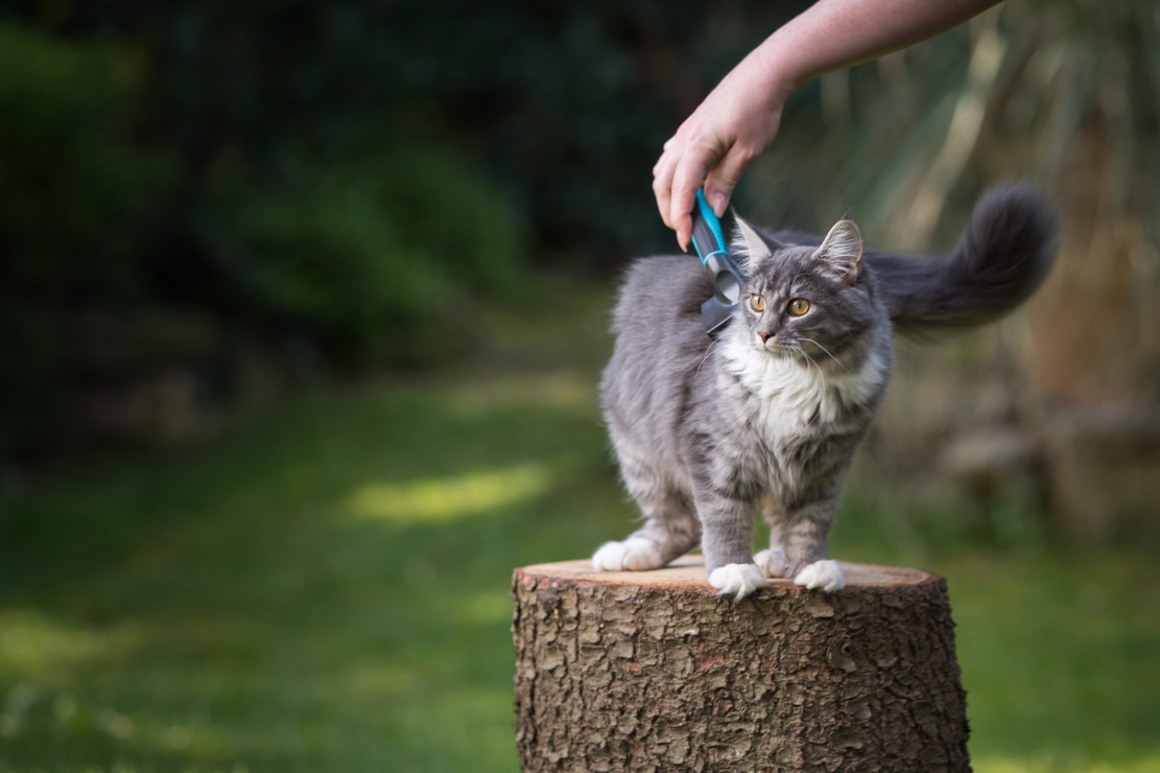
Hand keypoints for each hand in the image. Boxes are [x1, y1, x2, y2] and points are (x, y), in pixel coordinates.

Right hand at [652, 52, 791, 250]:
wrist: (761, 75)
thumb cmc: (758, 110)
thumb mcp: (748, 151)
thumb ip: (726, 180)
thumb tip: (714, 210)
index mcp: (697, 145)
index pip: (681, 190)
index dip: (681, 218)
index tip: (687, 239)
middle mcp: (683, 140)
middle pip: (663, 185)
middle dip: (671, 213)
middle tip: (688, 233)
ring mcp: (683, 134)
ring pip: (663, 173)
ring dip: (670, 197)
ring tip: (689, 214)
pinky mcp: (688, 131)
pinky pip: (670, 160)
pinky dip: (673, 179)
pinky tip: (687, 187)